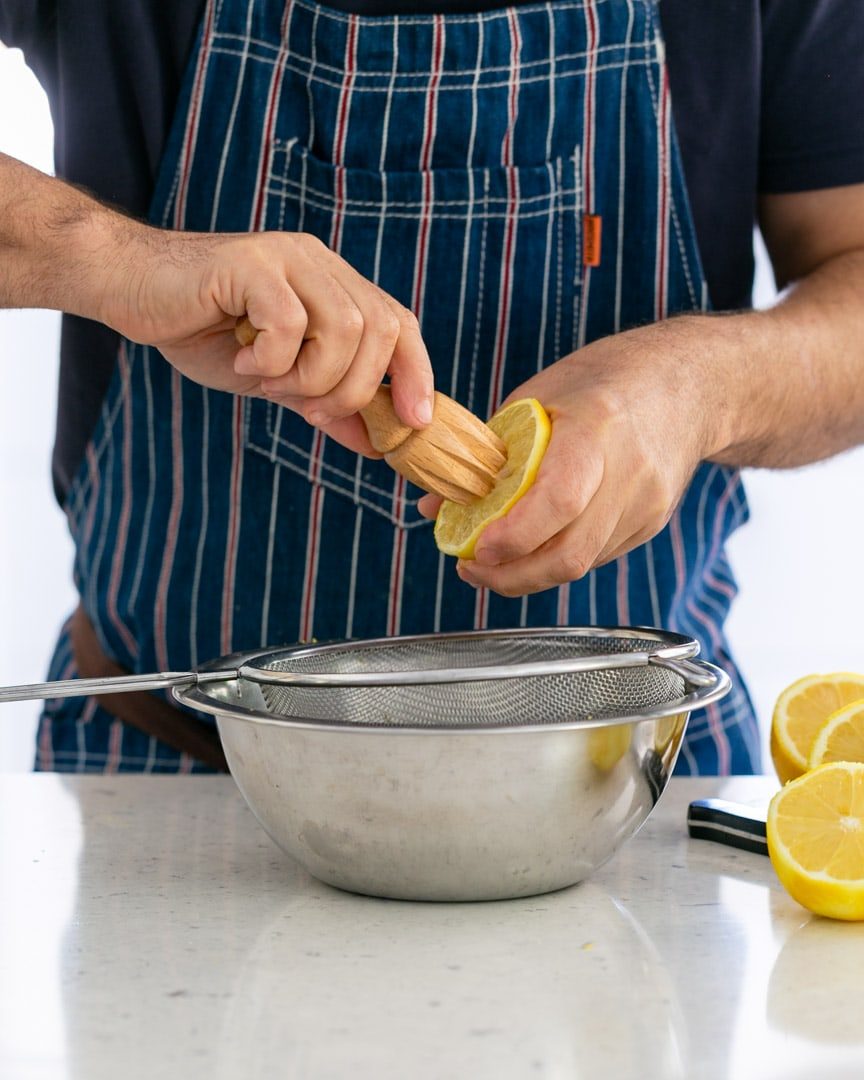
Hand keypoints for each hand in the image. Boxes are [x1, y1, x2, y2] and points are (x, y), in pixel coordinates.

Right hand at [101, 224, 433, 454]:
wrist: (131, 291)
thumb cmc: (203, 332)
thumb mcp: (277, 380)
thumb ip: (325, 403)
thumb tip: (376, 443)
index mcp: (333, 285)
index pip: (399, 323)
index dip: (416, 373)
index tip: (416, 423)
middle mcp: (319, 263)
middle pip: (379, 330)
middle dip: (354, 389)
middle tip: (309, 410)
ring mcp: (287, 257)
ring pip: (344, 327)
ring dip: (312, 376)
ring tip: (269, 383)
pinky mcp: (251, 262)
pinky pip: (289, 324)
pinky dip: (272, 361)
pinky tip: (242, 363)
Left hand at [418, 318, 721, 595]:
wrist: (692, 384)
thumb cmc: (606, 379)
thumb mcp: (539, 395)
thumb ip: (491, 453)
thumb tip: (436, 507)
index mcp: (597, 430)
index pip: (558, 502)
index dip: (514, 537)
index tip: (475, 548)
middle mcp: (630, 475)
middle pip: (569, 554)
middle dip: (510, 576)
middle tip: (470, 569)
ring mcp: (646, 506)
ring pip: (579, 564)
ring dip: (529, 574)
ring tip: (492, 561)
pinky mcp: (651, 524)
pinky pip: (595, 556)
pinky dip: (557, 558)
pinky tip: (535, 545)